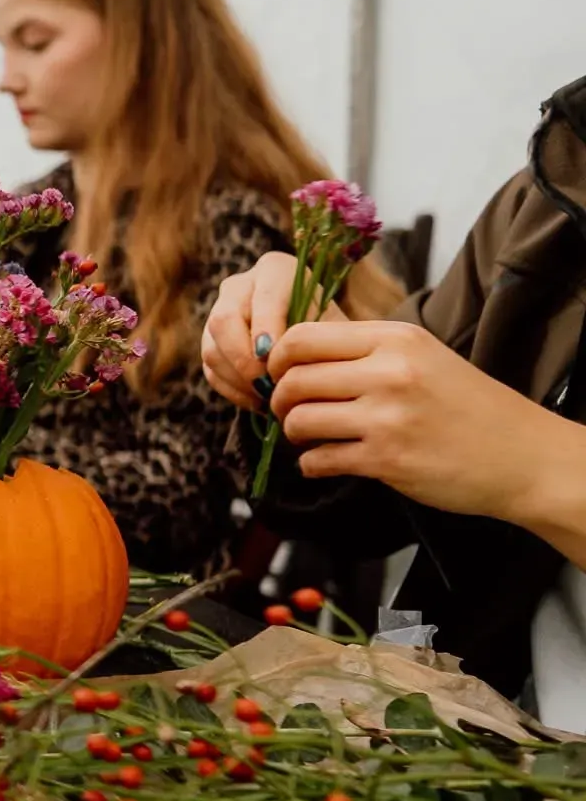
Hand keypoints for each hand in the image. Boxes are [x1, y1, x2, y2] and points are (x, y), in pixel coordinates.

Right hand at [202, 252, 347, 409]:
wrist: (321, 339)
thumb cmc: (333, 331)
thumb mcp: (335, 329)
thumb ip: (317, 341)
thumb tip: (288, 368)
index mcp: (275, 270)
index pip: (262, 297)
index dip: (266, 329)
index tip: (274, 359)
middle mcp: (240, 286)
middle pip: (223, 321)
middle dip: (243, 359)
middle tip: (268, 385)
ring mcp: (219, 313)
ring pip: (212, 348)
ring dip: (238, 379)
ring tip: (268, 397)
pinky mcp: (211, 342)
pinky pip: (210, 369)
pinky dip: (232, 390)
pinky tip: (259, 401)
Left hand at [267, 320, 556, 518]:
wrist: (522, 455)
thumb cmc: (467, 405)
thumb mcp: (422, 356)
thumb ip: (365, 351)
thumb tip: (296, 357)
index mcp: (395, 339)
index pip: (302, 336)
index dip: (277, 359)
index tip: (279, 375)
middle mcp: (388, 372)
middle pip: (293, 379)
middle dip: (279, 400)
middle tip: (287, 411)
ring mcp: (387, 417)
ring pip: (299, 420)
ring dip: (293, 433)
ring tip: (309, 437)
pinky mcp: (386, 459)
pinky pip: (317, 460)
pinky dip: (311, 464)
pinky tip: (325, 462)